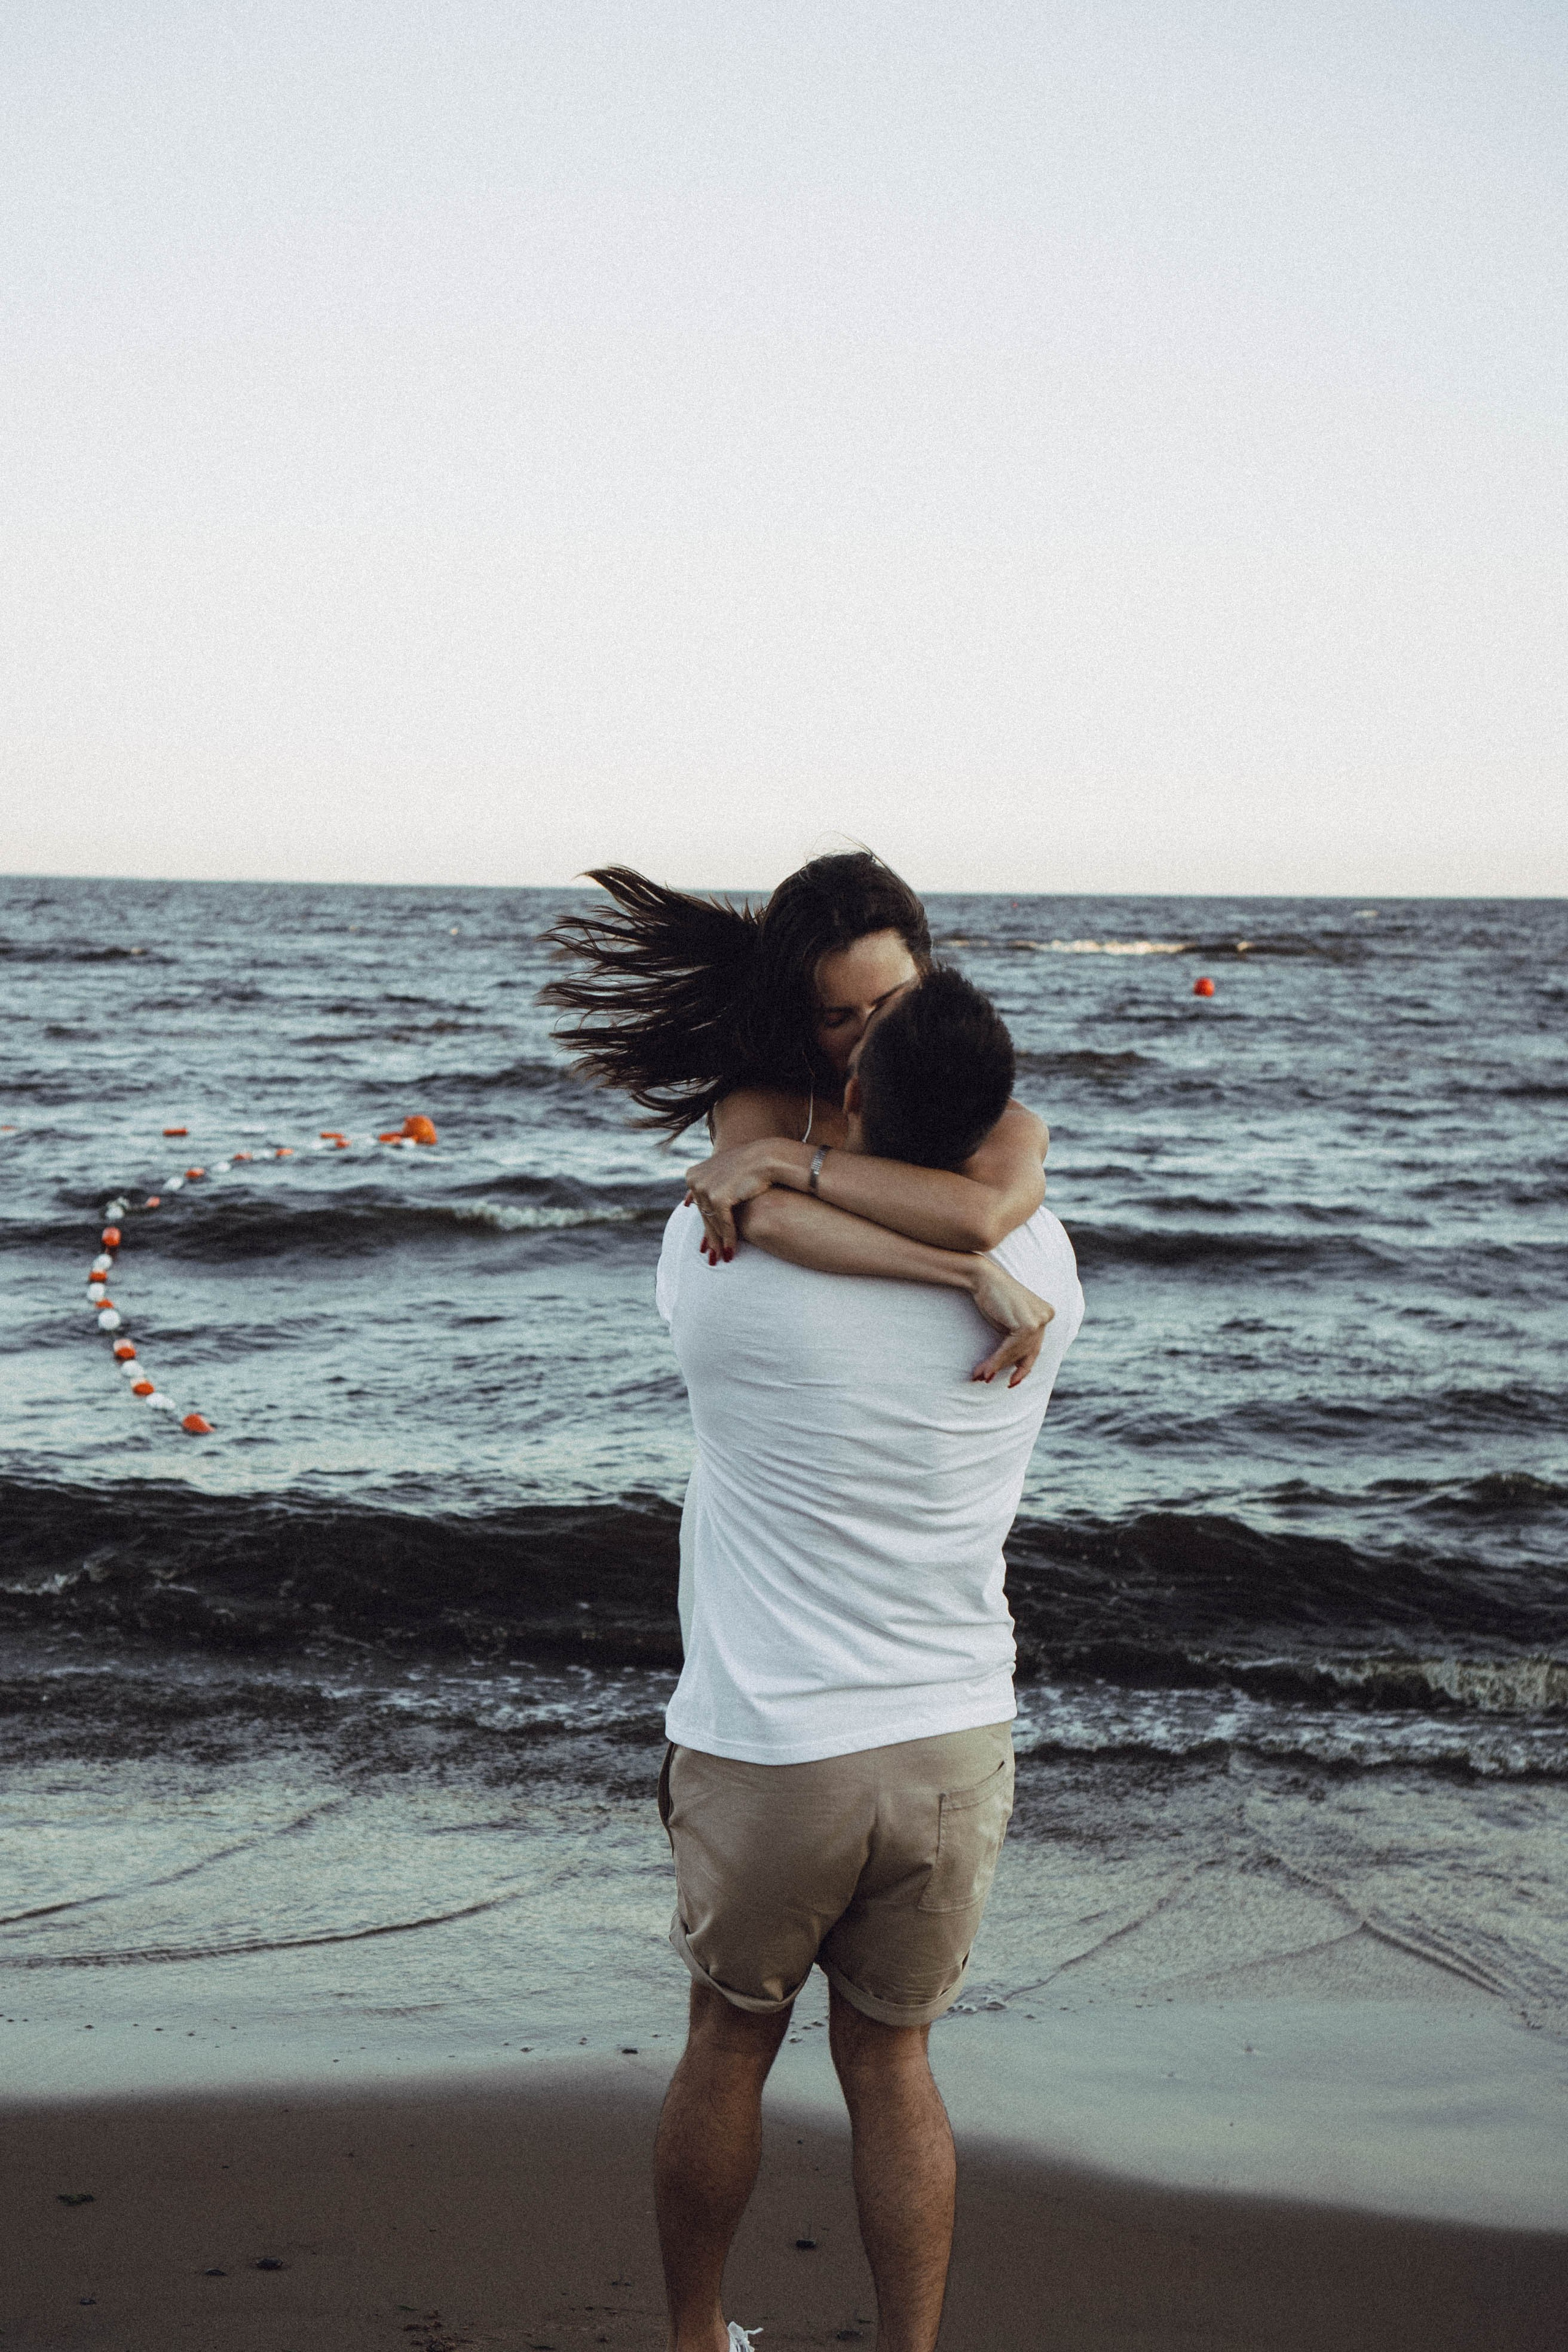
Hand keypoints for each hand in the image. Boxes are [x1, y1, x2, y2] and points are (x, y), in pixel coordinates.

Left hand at [683, 1140, 779, 1263]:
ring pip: (712, 1222)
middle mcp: (694, 1181)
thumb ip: (704, 1188)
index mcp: (692, 1175)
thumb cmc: (747, 1166)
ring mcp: (705, 1188)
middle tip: (714, 1257)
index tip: (707, 1244)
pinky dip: (728, 1238)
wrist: (766, 1158)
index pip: (699, 1207)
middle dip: (711, 1239)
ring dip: (720, 1242)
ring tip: (724, 1257)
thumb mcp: (720, 1173)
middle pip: (703, 1216)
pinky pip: (723, 1223)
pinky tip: (732, 1251)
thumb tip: (686, 1203)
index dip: (706, 1226)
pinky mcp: (718, 1197)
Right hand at [966, 1258, 1054, 1386]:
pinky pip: (1011, 1349)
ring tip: (980, 1375)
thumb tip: (1017, 1369)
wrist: (983, 1278)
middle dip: (1005, 1368)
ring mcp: (1039, 1320)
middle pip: (1026, 1352)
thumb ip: (1018, 1340)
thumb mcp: (1010, 1322)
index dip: (1023, 1368)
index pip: (1034, 1348)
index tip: (1012, 1383)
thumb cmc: (993, 1298)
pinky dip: (996, 1360)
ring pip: (1017, 1353)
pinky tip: (985, 1370)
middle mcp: (1046, 1317)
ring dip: (996, 1366)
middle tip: (987, 1379)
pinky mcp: (1028, 1324)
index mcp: (1046, 1315)